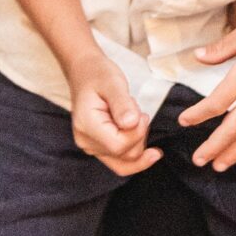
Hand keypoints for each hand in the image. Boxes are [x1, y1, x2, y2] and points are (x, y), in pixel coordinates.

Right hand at [67, 57, 159, 176]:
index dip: (137, 133)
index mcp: (87, 126)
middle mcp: (86, 142)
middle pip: (125, 155)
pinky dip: (135, 153)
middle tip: (135, 110)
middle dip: (139, 135)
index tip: (141, 113)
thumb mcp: (113, 82)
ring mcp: (91, 147)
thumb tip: (132, 123)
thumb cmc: (98, 75)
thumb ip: (122, 104)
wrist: (85, 73)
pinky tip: (150, 150)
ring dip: (137, 141)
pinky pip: (121, 162)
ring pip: (126, 162)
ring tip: (131, 117)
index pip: (119, 146)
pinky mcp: (99, 148)